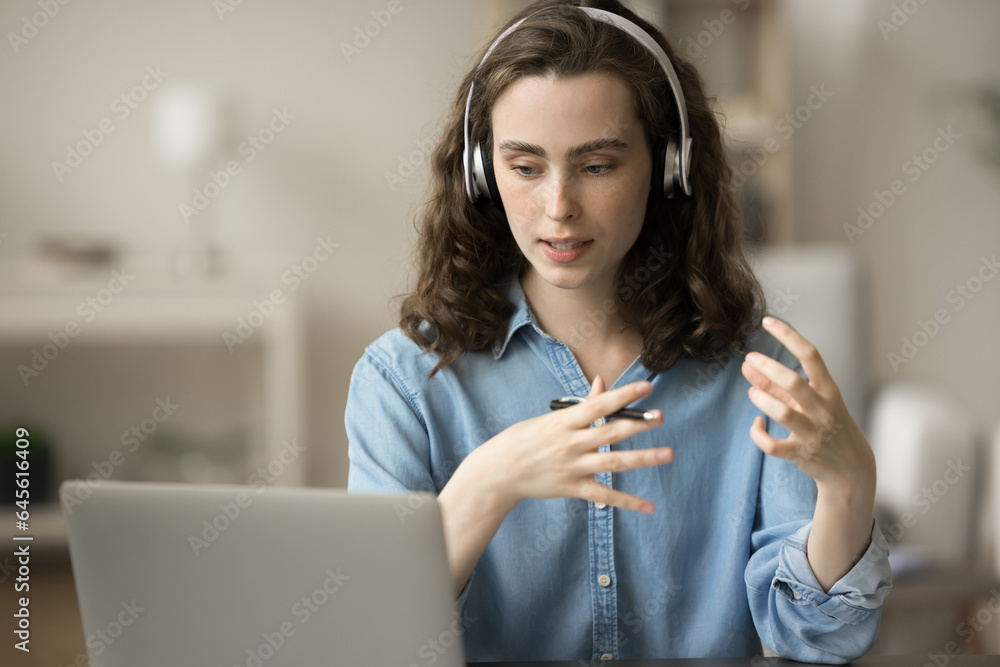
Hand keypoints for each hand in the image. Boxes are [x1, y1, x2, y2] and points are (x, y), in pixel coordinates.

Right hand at [466, 376, 672, 513]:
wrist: (498, 472)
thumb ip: (580, 406)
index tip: (646, 387)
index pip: (598, 405)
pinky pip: (605, 496)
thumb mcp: (549, 418)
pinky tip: (649, 506)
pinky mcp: (573, 488)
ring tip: (667, 453)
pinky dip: (628, 502)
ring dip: (642, 458)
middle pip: (610, 433)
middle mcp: (570, 444)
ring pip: (613, 462)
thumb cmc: (523, 440)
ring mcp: (573, 467)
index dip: (623, 395)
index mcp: (564, 421)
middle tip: (661, 417)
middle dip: (638, 425)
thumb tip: (602, 383)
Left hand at [741, 316, 874, 492]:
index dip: (788, 336)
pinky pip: (772, 445)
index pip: (811, 355)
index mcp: (828, 389)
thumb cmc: (827, 425)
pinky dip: (758, 434)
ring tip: (752, 392)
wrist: (850, 467)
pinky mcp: (801, 453)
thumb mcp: (808, 401)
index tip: (767, 322)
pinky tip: (756, 425)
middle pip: (793, 382)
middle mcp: (823, 409)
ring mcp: (813, 432)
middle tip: (750, 359)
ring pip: (782, 413)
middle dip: (768, 367)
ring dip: (761, 399)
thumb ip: (777, 385)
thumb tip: (749, 366)